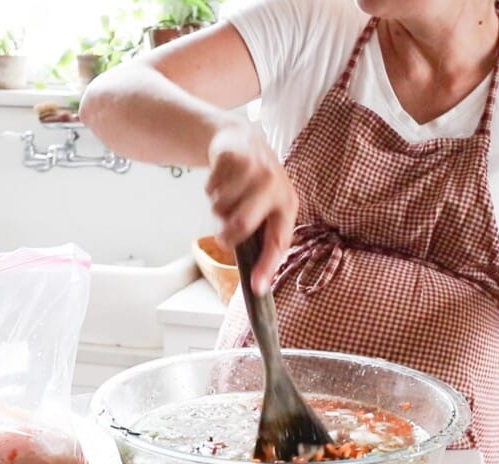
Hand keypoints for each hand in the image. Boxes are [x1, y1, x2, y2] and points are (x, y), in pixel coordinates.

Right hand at [206, 119, 297, 294]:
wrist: (240, 139)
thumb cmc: (256, 183)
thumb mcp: (269, 206)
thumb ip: (264, 236)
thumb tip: (259, 282)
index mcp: (287, 204)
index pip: (278, 241)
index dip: (267, 267)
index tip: (257, 288)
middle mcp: (273, 186)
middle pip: (241, 225)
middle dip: (227, 236)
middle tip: (223, 237)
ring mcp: (253, 170)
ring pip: (221, 208)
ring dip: (218, 209)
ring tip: (228, 197)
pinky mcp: (232, 158)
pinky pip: (211, 190)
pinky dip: (211, 191)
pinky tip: (222, 181)